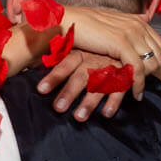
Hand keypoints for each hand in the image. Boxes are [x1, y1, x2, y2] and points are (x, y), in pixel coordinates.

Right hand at [35, 7, 160, 117]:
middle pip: (159, 55)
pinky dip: (138, 84)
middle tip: (144, 86)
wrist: (67, 21)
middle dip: (154, 73)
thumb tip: (145, 19)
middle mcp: (137, 25)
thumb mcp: (111, 22)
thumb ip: (129, 24)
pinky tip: (135, 94)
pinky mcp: (122, 44)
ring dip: (147, 80)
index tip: (148, 75)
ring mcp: (131, 34)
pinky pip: (138, 69)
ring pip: (151, 63)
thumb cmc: (84, 25)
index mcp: (137, 21)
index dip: (156, 62)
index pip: (160, 45)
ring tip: (139, 92)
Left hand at [36, 50, 157, 120]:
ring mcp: (110, 67)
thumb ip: (59, 56)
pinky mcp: (125, 75)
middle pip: (80, 76)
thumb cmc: (97, 49)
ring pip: (98, 85)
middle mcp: (94, 60)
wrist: (129, 42)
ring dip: (89, 102)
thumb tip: (32, 64)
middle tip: (58, 108)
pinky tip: (106, 113)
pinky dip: (114, 101)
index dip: (54, 76)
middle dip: (69, 93)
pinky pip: (120, 89)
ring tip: (79, 117)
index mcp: (82, 52)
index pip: (65, 63)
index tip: (41, 89)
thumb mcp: (80, 48)